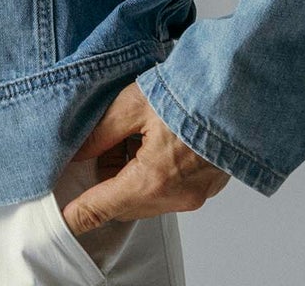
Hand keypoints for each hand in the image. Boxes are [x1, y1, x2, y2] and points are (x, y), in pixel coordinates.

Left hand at [61, 81, 230, 235]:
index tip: (66, 215)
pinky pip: (170, 191)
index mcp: (152, 180)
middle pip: (125, 204)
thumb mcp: (133, 104)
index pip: (103, 206)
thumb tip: (78, 151)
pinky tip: (159, 139)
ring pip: (147, 198)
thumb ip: (100, 133)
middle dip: (109, 180)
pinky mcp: (207, 186)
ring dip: (133, 175)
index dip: (80, 212)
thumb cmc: (190, 92)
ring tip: (137, 134)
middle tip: (107, 145)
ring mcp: (194, 195)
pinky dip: (156, 173)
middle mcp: (175, 196)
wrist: (238, 89)